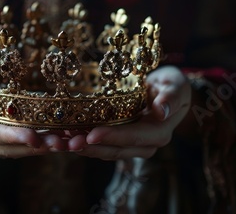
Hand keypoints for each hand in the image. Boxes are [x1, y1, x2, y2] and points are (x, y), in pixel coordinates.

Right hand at [0, 62, 65, 157]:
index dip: (10, 136)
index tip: (33, 137)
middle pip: (6, 147)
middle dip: (33, 147)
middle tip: (60, 143)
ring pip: (15, 149)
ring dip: (40, 148)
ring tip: (66, 143)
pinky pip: (18, 144)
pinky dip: (39, 142)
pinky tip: (59, 138)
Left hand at [68, 65, 190, 159]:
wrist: (168, 92)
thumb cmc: (172, 85)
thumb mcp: (176, 85)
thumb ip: (171, 97)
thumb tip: (161, 111)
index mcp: (159, 132)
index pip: (133, 137)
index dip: (112, 137)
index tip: (92, 134)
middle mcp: (144, 145)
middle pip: (114, 150)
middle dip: (90, 147)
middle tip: (68, 143)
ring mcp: (130, 146)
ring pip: (103, 151)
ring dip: (81, 148)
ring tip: (59, 142)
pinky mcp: (118, 142)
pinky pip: (99, 145)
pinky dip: (81, 142)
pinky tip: (63, 137)